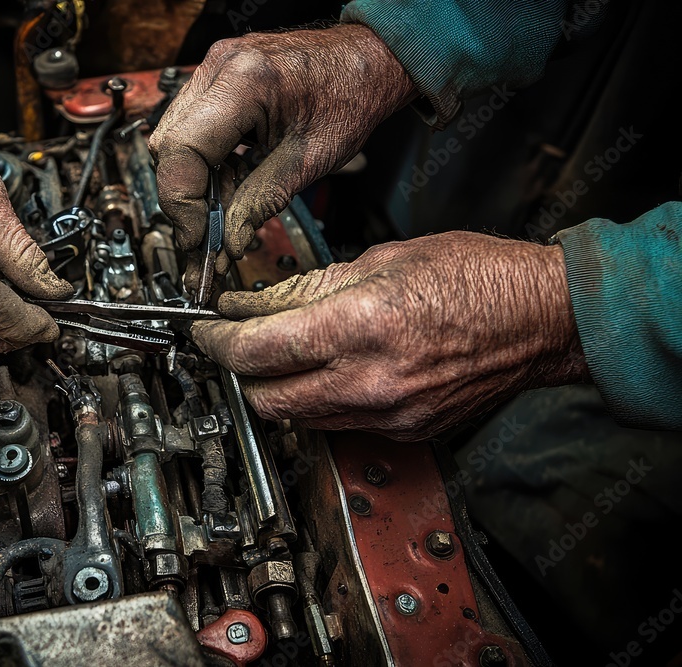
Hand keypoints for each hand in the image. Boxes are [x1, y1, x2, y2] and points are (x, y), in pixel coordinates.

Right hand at [149, 24, 414, 284]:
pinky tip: (225, 189)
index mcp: (245, 82)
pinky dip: (202, 165)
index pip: (182, 151)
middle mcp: (220, 68)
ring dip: (192, 186)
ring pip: (172, 141)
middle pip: (168, 148)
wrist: (365, 62)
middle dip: (185, 201)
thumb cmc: (350, 96)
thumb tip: (227, 242)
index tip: (196, 239)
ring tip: (220, 220)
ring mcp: (214, 69)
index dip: (182, 204)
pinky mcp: (216, 79)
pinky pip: (189, 129)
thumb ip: (260, 203)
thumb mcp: (308, 162)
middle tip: (207, 241)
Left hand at [192, 232, 589, 439]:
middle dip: (238, 372)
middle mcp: (370, 381)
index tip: (205, 328)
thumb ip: (308, 288)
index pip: (255, 350)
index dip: (216, 340)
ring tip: (278, 354)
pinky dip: (317, 401)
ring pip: (296, 419)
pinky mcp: (404, 431)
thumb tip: (254, 302)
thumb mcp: (383, 260)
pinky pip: (337, 425)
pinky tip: (324, 371)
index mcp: (360, 326)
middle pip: (264, 399)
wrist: (543, 319)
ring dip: (275, 389)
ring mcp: (388, 414)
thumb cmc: (478, 277)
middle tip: (233, 341)